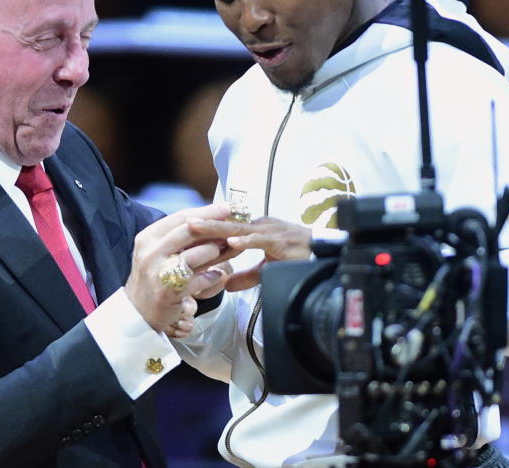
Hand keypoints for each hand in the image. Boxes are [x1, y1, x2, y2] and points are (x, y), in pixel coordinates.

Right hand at [124, 203, 238, 331]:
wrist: (138, 312)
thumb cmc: (154, 277)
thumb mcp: (160, 252)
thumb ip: (181, 238)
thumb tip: (212, 222)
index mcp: (148, 237)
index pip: (179, 218)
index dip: (205, 211)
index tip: (226, 207)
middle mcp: (151, 252)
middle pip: (188, 231)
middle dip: (215, 225)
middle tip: (235, 222)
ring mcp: (159, 272)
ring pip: (195, 254)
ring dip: (215, 252)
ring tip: (226, 251)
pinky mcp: (169, 291)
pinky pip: (199, 280)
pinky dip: (213, 277)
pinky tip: (218, 275)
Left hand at [186, 216, 311, 290]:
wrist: (326, 254)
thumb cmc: (299, 257)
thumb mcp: (268, 269)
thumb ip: (247, 276)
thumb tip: (226, 285)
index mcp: (256, 230)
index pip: (226, 229)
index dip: (206, 231)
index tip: (183, 233)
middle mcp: (261, 226)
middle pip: (227, 224)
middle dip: (204, 223)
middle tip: (182, 222)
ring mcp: (271, 232)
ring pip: (239, 229)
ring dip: (216, 228)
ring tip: (196, 227)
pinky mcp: (282, 241)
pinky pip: (262, 240)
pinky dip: (247, 241)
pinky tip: (232, 243)